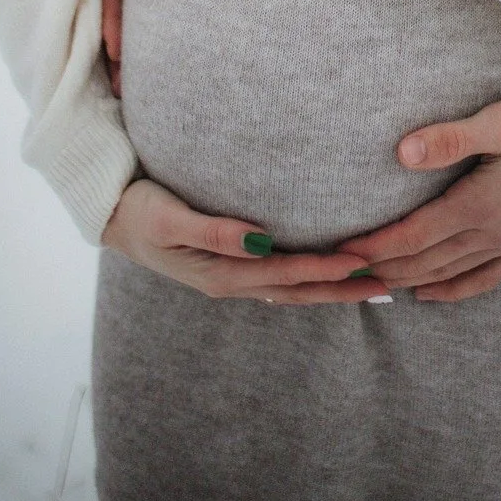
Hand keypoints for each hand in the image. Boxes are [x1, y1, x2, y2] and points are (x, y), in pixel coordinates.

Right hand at [101, 178, 389, 302]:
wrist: (112, 218)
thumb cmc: (142, 210)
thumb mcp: (171, 219)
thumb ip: (215, 231)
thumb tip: (261, 240)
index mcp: (222, 274)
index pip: (286, 273)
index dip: (325, 269)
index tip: (361, 264)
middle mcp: (232, 282)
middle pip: (298, 290)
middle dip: (341, 288)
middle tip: (388, 283)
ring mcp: (232, 278)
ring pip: (292, 288)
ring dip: (330, 288)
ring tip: (370, 283)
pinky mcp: (230, 268)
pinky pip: (279, 279)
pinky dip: (308, 279)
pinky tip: (326, 276)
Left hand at [341, 90, 500, 300]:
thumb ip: (452, 139)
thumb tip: (401, 153)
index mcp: (479, 204)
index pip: (414, 235)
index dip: (375, 247)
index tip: (341, 255)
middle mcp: (491, 233)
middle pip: (424, 261)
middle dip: (381, 269)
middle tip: (341, 276)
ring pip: (447, 274)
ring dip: (407, 281)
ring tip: (372, 286)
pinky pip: (483, 279)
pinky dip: (452, 292)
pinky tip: (431, 296)